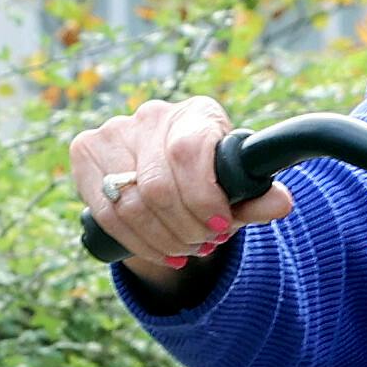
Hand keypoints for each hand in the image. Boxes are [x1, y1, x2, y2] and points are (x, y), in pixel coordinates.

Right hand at [72, 93, 278, 288]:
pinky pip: (106, 211)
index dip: (203, 197)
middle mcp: (151, 115)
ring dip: (162, 240)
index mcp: (196, 114)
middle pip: (158, 187)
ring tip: (186, 250)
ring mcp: (114, 130)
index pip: (187, 152)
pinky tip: (163, 253)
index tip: (221, 227)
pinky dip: (137, 242)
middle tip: (204, 245)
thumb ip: (257, 198)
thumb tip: (281, 203)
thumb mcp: (237, 192)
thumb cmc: (210, 182)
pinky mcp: (85, 151)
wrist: (169, 177)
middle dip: (185, 229)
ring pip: (130, 203)